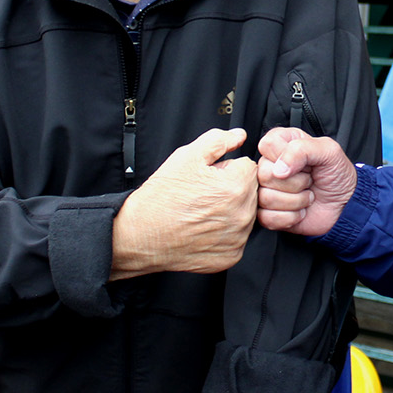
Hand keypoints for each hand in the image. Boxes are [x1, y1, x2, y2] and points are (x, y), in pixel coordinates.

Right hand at [112, 128, 256, 278]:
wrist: (141, 234)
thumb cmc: (161, 197)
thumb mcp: (187, 156)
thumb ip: (219, 140)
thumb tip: (239, 136)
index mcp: (237, 186)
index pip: (249, 167)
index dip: (227, 168)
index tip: (210, 177)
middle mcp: (243, 215)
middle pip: (250, 191)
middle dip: (232, 188)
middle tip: (204, 194)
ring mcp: (238, 238)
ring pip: (246, 214)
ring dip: (231, 210)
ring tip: (202, 211)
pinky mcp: (231, 256)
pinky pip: (237, 238)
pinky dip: (225, 233)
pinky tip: (204, 229)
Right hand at [256, 126, 356, 235]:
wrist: (345, 205)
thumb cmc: (338, 175)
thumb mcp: (329, 151)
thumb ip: (302, 149)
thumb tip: (278, 169)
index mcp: (281, 143)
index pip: (266, 145)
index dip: (285, 157)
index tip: (304, 163)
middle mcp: (270, 165)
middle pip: (264, 174)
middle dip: (295, 183)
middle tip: (309, 181)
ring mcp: (267, 190)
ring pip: (265, 198)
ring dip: (296, 201)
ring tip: (307, 196)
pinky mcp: (268, 213)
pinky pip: (267, 218)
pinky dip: (291, 217)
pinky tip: (301, 211)